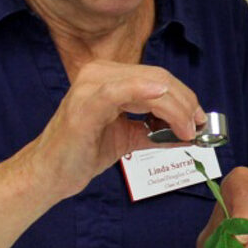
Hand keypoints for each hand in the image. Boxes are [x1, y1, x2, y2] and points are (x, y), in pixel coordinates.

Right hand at [21, 60, 206, 201]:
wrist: (48, 174)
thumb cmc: (82, 153)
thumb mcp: (128, 138)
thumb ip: (155, 131)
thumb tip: (189, 132)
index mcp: (109, 77)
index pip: (158, 78)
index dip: (184, 97)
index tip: (199, 120)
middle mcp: (100, 73)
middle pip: (158, 79)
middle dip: (185, 103)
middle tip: (197, 127)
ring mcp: (91, 85)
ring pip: (150, 86)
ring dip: (175, 108)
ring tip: (187, 131)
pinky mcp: (86, 104)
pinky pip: (121, 92)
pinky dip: (147, 94)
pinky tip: (164, 103)